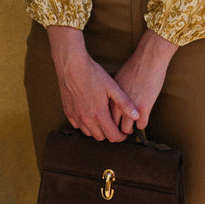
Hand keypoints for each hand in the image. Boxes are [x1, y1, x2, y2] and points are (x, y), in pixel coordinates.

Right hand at [46, 26, 138, 141]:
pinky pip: (78, 126)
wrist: (71, 66)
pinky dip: (85, 124)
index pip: (113, 136)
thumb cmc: (93, 74)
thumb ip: (125, 103)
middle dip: (110, 134)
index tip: (124, 132)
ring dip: (97, 130)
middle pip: (101, 137)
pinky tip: (90, 113)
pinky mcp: (68, 112)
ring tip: (103, 119)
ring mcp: (76, 117)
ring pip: (89, 133)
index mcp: (99, 114)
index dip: (121, 136)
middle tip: (115, 125)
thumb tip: (136, 116)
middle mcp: (86, 119)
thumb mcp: (113, 87)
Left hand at [113, 30, 178, 130]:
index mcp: (109, 97)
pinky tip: (143, 119)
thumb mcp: (117, 81)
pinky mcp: (143, 108)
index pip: (104, 117)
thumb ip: (113, 94)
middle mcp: (116, 104)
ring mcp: (129, 108)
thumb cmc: (134, 67)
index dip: (109, 123)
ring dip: (130, 130)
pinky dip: (142, 124)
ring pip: (126, 129)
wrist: (148, 59)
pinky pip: (141, 126)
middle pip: (113, 126)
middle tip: (123, 131)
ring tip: (133, 128)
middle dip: (118, 131)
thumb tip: (111, 103)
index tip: (113, 125)